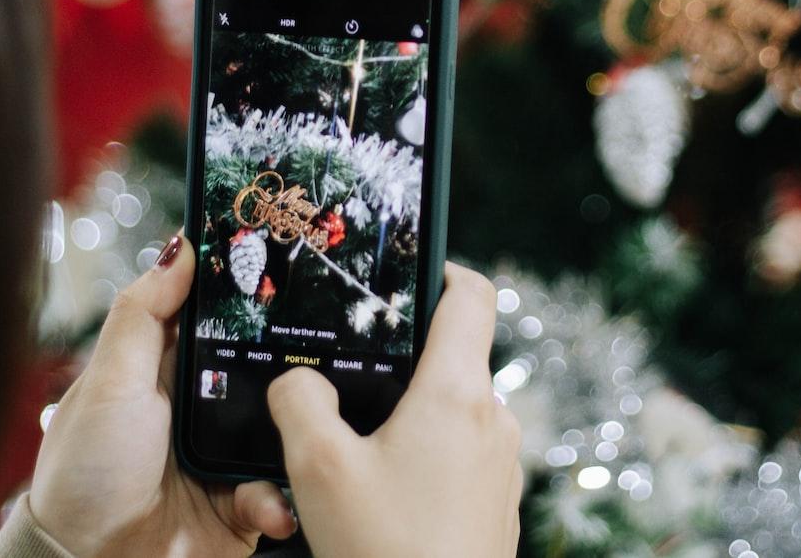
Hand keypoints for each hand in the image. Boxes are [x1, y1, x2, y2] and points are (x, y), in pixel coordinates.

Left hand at [28, 234, 295, 556]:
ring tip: (297, 435)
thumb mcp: (109, 383)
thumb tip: (180, 247)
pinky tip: (268, 502)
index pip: (216, 315)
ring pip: (285, 424)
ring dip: (294, 433)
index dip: (247, 289)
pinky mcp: (243, 504)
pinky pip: (282, 488)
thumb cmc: (84, 477)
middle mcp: (201, 405)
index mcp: (166, 369)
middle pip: (263, 365)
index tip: (285, 257)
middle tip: (319, 350)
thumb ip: (143, 315)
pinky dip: (280, 497)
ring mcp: (225, 454)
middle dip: (292, 362)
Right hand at [269, 262, 522, 557]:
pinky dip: (422, 460)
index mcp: (457, 392)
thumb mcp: (319, 468)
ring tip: (353, 450)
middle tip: (348, 378)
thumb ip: (300, 403)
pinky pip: (459, 458)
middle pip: (452, 358)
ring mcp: (501, 465)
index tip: (407, 273)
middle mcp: (493, 419)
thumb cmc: (386, 550)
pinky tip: (380, 495)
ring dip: (407, 419)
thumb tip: (299, 382)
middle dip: (400, 364)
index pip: (473, 294)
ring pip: (451, 413)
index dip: (442, 269)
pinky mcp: (496, 505)